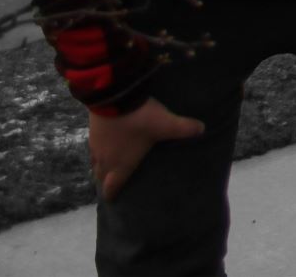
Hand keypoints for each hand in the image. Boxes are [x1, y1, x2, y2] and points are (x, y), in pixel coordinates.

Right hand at [88, 98, 202, 201]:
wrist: (114, 97)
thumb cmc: (140, 118)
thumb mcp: (166, 124)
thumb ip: (184, 128)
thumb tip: (203, 129)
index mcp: (121, 164)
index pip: (112, 186)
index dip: (112, 194)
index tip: (113, 199)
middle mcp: (106, 159)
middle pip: (101, 176)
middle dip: (106, 181)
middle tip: (111, 183)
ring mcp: (96, 145)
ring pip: (95, 162)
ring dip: (101, 166)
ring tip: (107, 165)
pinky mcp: (92, 130)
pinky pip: (93, 147)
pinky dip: (98, 150)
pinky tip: (105, 143)